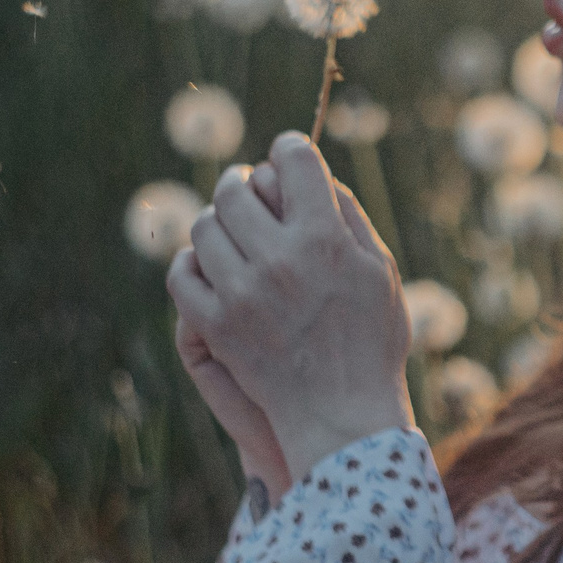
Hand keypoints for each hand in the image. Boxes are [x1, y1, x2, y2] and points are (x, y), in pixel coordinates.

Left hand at [167, 132, 415, 489]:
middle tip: (251, 192)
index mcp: (325, 239)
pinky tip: (212, 269)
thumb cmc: (372, 341)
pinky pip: (181, 273)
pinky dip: (191, 265)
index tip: (289, 158)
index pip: (294, 159)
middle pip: (237, 187)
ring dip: (219, 223)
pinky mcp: (214, 325)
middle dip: (245, 182)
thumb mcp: (381, 271)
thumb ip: (349, 217)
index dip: (291, 149)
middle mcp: (279, 259)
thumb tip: (314, 175)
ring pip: (205, 226)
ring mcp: (241, 292)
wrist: (342, 413)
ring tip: (235, 236)